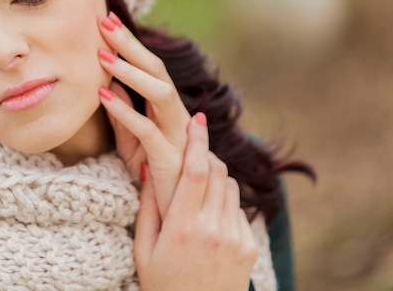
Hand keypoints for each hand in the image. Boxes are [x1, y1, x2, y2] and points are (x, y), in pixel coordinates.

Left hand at [97, 12, 190, 215]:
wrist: (177, 214)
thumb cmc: (153, 175)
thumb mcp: (132, 141)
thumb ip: (123, 113)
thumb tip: (108, 83)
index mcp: (165, 109)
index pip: (149, 68)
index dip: (129, 43)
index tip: (105, 20)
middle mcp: (175, 115)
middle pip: (157, 70)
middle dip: (130, 43)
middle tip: (104, 20)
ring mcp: (175, 134)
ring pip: (159, 92)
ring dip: (130, 71)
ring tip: (102, 54)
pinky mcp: (169, 157)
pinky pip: (147, 129)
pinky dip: (125, 111)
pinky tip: (103, 96)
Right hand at [134, 113, 256, 290]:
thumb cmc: (162, 283)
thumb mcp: (143, 249)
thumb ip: (148, 206)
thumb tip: (150, 166)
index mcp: (181, 228)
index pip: (195, 171)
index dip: (197, 140)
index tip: (197, 119)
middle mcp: (212, 229)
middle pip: (217, 172)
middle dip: (207, 155)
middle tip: (194, 151)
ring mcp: (234, 238)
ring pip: (231, 187)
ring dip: (217, 178)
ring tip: (199, 189)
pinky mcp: (249, 246)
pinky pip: (239, 209)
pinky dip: (226, 203)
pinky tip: (210, 217)